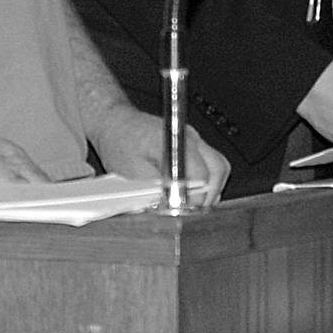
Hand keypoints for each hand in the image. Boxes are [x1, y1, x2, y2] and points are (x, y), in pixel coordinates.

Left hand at [87, 101, 227, 201]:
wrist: (115, 122)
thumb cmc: (119, 141)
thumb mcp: (131, 173)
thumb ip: (154, 192)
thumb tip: (168, 210)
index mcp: (175, 142)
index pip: (201, 174)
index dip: (196, 197)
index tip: (187, 210)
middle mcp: (189, 137)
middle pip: (218, 169)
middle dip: (209, 194)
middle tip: (193, 209)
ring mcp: (193, 138)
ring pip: (218, 166)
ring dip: (210, 187)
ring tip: (193, 202)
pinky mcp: (191, 143)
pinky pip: (210, 163)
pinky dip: (205, 180)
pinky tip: (190, 191)